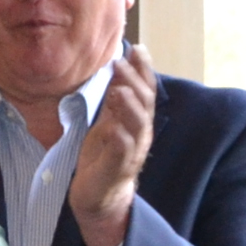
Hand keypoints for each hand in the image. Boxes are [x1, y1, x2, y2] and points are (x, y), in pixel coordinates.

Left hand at [67, 44, 156, 245]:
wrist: (98, 196)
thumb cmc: (104, 156)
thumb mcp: (109, 120)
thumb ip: (116, 98)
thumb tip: (119, 65)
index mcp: (138, 120)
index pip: (146, 90)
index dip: (144, 69)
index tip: (137, 48)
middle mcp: (140, 134)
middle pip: (144, 104)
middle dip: (134, 81)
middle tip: (119, 64)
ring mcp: (131, 153)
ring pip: (137, 126)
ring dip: (129, 107)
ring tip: (118, 90)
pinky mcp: (116, 170)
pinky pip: (122, 153)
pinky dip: (120, 139)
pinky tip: (113, 128)